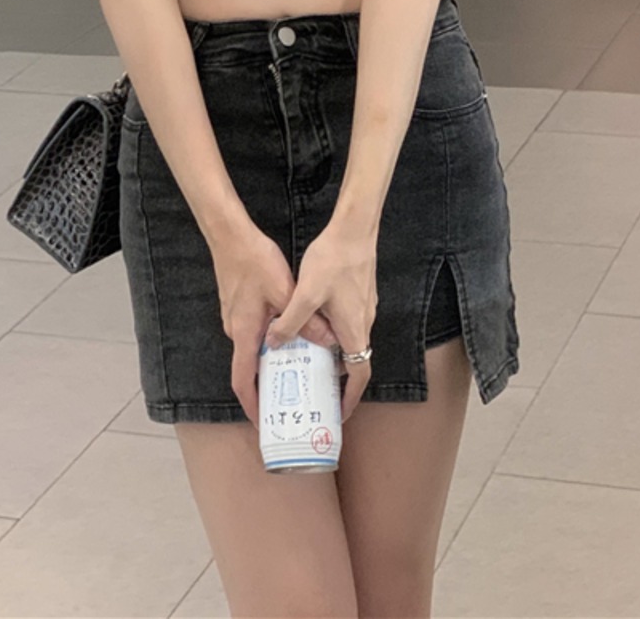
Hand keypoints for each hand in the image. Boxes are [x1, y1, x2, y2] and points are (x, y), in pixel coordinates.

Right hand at [210, 222, 333, 425]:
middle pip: (248, 367)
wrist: (230, 235)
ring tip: (295, 368)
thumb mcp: (285, 291)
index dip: (251, 406)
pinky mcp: (237, 306)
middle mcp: (235, 330)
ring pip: (253, 347)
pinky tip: (288, 334)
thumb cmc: (253, 261)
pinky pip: (252, 331)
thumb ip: (304, 320)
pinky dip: (268, 342)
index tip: (263, 424)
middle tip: (289, 398)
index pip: (243, 381)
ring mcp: (234, 317)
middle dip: (266, 386)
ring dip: (270, 361)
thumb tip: (326, 341)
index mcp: (244, 333)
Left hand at [267, 224, 377, 421]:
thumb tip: (274, 343)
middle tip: (319, 391)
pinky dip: (336, 335)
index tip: (338, 412)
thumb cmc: (335, 260)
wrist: (355, 228)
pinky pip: (350, 323)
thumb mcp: (306, 293)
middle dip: (340, 381)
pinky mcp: (361, 295)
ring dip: (336, 356)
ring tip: (311, 362)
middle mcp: (365, 323)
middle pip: (356, 361)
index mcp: (355, 330)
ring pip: (351, 340)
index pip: (360, 375)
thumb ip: (290, 322)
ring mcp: (365, 308)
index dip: (351, 398)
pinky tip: (314, 327)